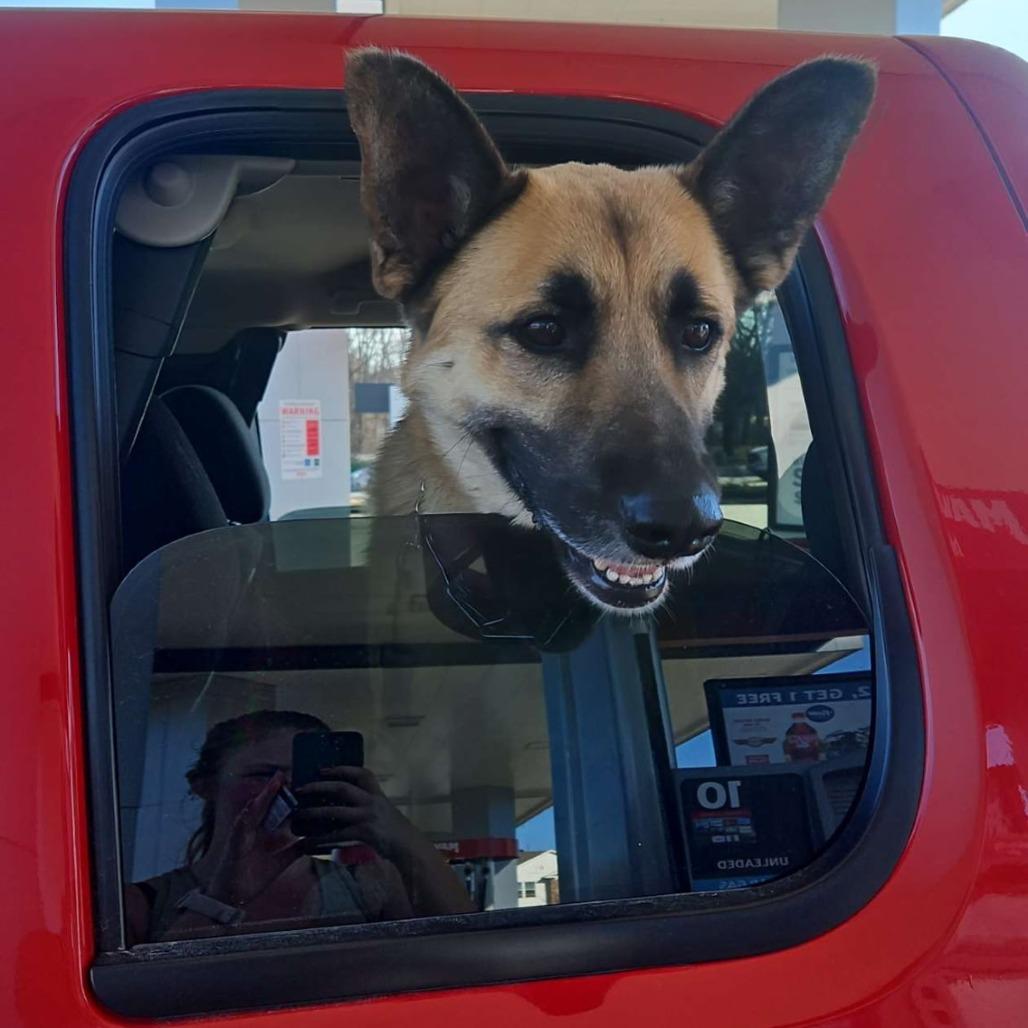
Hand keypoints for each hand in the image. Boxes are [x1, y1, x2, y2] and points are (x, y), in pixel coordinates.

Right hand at [205, 772, 303, 905]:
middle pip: (267, 804)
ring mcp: (243, 834)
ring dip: (265, 795)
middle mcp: (253, 829)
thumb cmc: (253, 878)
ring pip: (255, 809)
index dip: (287, 794)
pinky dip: (246, 816)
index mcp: (264, 831)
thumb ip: (296, 849)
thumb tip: (315, 841)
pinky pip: (240, 827)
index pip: (277, 808)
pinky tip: (253, 806)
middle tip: (289, 771)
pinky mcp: (234, 844)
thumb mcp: (281, 861)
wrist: (233, 899)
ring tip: (275, 781)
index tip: (301, 780)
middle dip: (277, 788)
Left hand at [292, 766, 418, 860]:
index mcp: (377, 794)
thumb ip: (368, 806)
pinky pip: (338, 834)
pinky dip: (321, 839)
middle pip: (342, 788)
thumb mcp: (384, 811)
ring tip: (299, 815)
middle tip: (302, 788)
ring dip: (314, 812)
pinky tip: (310, 842)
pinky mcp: (364, 832)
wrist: (408, 846)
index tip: (323, 769)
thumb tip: (346, 807)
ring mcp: (367, 816)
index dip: (341, 769)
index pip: (361, 773)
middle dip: (319, 786)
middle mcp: (372, 801)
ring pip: (335, 810)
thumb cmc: (396, 830)